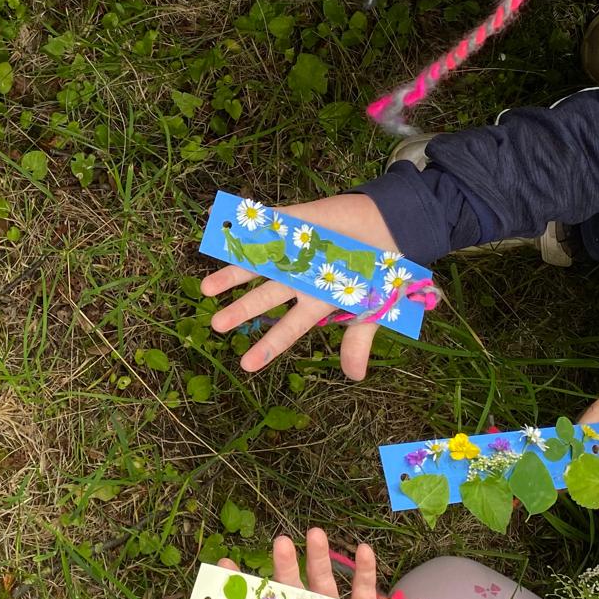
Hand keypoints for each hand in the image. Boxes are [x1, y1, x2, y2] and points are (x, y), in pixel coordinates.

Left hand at [201, 193, 398, 379]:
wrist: (391, 225)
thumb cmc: (380, 269)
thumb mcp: (371, 308)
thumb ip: (357, 340)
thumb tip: (355, 377)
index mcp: (314, 301)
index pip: (288, 328)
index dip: (268, 346)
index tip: (246, 366)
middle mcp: (297, 279)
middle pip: (264, 297)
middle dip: (242, 311)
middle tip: (216, 325)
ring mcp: (292, 252)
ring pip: (256, 264)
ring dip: (232, 274)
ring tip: (206, 288)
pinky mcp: (293, 225)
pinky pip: (264, 222)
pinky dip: (242, 221)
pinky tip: (216, 223)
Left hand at [224, 529, 413, 598]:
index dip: (245, 593)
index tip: (227, 566)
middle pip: (295, 593)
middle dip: (287, 567)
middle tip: (280, 542)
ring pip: (327, 587)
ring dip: (322, 560)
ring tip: (315, 534)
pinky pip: (365, 596)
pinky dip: (365, 574)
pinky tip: (362, 551)